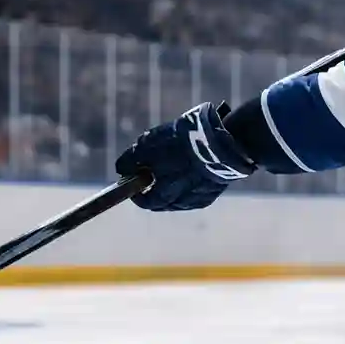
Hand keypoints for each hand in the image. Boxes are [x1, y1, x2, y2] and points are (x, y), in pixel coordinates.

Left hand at [114, 102, 255, 211]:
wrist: (223, 141)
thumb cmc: (183, 141)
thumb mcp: (151, 143)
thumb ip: (133, 158)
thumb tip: (121, 169)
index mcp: (166, 190)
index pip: (145, 201)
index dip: (136, 193)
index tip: (132, 182)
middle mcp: (183, 199)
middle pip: (163, 203)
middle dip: (153, 192)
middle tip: (149, 177)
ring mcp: (201, 196)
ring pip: (180, 200)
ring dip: (171, 190)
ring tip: (169, 172)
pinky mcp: (215, 190)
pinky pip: (197, 193)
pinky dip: (189, 187)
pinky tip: (188, 175)